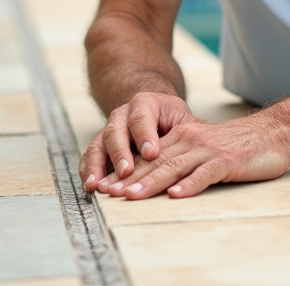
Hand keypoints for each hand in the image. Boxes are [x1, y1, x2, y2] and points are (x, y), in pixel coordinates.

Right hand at [79, 91, 193, 192]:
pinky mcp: (101, 146)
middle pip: (117, 131)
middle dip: (121, 153)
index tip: (151, 153)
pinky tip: (91, 185)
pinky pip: (90, 156)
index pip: (142, 117)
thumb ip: (187, 133)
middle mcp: (122, 115)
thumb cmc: (172, 119)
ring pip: (99, 144)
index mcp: (145, 104)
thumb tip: (200, 150)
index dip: (145, 135)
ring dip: (98, 165)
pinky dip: (89, 170)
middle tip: (127, 171)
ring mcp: (109, 129)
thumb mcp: (183, 120)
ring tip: (100, 184)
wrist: (152, 111)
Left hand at [103, 106, 289, 199]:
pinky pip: (206, 173)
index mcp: (183, 138)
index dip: (125, 172)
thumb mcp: (204, 149)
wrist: (274, 132)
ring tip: (132, 196)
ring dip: (151, 183)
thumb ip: (183, 159)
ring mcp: (209, 150)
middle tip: (107, 193)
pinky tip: (177, 195)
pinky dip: (190, 184)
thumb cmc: (238, 146)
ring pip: (174, 166)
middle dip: (129, 179)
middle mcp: (191, 140)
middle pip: (155, 162)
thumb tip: (158, 182)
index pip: (148, 157)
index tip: (104, 187)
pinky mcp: (228, 160)